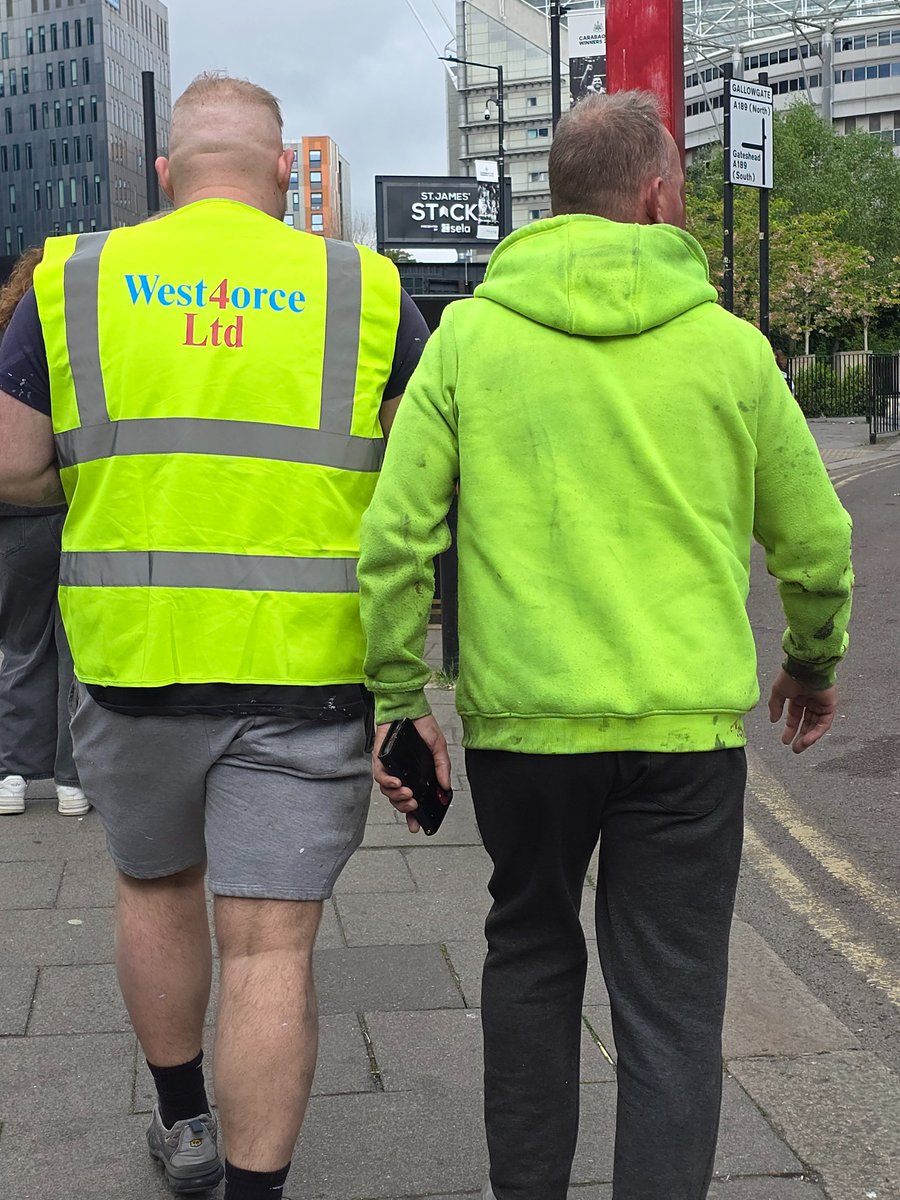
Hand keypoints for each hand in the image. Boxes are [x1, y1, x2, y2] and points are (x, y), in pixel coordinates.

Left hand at [372, 716, 451, 833]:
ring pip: (388, 791)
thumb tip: (445, 787)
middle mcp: (401, 773)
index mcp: (414, 775)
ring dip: (397, 796)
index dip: (413, 815)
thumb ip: (442, 767)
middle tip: (413, 806)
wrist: (409, 708)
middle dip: (405, 807)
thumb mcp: (438, 748)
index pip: (412, 800)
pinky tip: (397, 783)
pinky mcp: (380, 758)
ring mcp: (389, 767)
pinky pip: (380, 775)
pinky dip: (387, 782)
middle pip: (398, 799)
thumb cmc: (423, 727)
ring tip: (407, 794)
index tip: (417, 827)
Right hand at [767, 669, 836, 753]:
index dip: (790, 728)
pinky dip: (817, 732)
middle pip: (806, 723)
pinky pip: (824, 723)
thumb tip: (773, 720)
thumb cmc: (792, 676)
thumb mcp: (778, 692)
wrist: (806, 667)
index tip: (785, 740)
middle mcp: (810, 701)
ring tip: (800, 747)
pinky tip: (808, 740)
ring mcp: (821, 704)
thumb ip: (775, 706)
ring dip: (808, 737)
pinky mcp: (830, 705)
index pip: (795, 716)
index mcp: (798, 697)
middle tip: (795, 749)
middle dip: (800, 736)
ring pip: (816, 725)